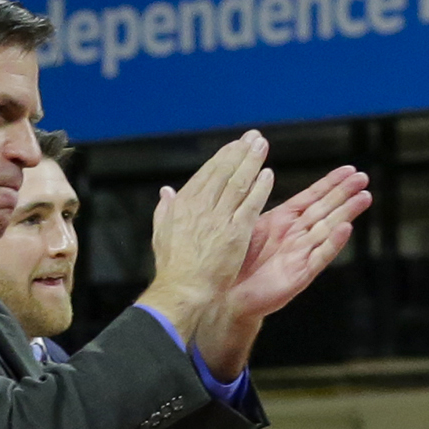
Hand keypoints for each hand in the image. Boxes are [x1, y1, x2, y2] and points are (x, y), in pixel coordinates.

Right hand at [137, 132, 273, 341]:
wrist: (183, 291)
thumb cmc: (173, 268)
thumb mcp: (160, 234)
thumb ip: (164, 209)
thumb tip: (166, 191)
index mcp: (183, 205)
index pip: (206, 174)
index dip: (223, 157)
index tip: (235, 145)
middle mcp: (201, 206)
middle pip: (224, 172)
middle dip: (240, 152)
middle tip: (254, 137)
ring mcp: (219, 218)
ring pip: (238, 182)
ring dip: (251, 162)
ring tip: (262, 146)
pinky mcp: (235, 233)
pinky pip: (250, 204)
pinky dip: (259, 188)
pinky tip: (268, 174)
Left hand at [181, 165, 371, 379]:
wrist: (227, 297)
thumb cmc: (235, 261)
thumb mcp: (248, 227)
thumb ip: (258, 204)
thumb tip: (260, 174)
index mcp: (283, 221)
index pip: (311, 197)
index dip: (330, 183)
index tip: (349, 169)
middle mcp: (296, 236)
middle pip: (325, 210)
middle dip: (345, 194)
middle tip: (364, 177)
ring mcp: (300, 255)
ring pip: (328, 230)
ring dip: (346, 214)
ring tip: (364, 197)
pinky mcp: (300, 275)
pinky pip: (319, 257)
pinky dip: (333, 243)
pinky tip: (347, 229)